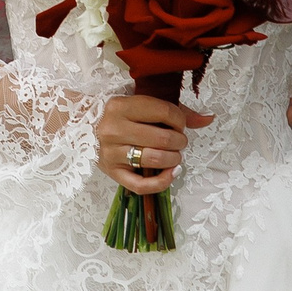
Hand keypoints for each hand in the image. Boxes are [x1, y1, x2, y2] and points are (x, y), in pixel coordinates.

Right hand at [95, 95, 213, 193]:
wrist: (82, 126)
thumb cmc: (119, 114)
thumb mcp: (141, 104)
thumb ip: (175, 110)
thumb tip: (209, 118)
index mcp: (121, 105)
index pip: (166, 112)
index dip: (181, 121)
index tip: (179, 124)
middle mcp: (113, 128)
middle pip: (164, 139)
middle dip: (180, 141)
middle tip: (178, 141)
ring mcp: (111, 152)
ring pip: (155, 160)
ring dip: (174, 159)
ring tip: (174, 155)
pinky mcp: (112, 172)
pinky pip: (142, 185)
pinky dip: (163, 182)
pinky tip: (172, 173)